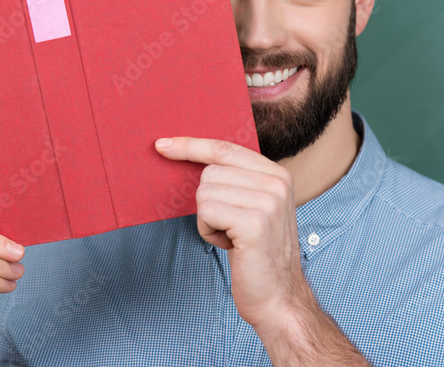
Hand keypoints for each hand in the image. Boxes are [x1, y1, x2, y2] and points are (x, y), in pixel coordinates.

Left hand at [154, 137, 312, 331]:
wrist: (279, 298)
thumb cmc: (258, 255)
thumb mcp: (255, 208)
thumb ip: (237, 181)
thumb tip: (194, 159)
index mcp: (277, 175)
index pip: (225, 149)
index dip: (192, 145)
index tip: (164, 145)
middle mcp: (276, 183)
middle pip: (210, 172)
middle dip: (207, 202)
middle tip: (229, 227)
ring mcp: (268, 202)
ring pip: (205, 192)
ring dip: (208, 220)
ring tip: (232, 237)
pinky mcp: (254, 223)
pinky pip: (206, 212)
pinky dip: (208, 232)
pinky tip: (229, 245)